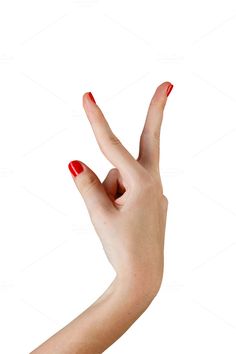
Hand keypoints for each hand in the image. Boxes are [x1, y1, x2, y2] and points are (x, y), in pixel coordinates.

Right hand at [68, 82, 172, 295]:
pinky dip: (118, 197)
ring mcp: (155, 192)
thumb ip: (87, 186)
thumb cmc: (123, 248)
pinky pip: (128, 189)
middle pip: (149, 140)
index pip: (112, 146)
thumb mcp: (99, 216)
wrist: (144, 277)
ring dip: (110, 191)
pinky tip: (123, 219)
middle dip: (156, 110)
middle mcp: (153, 182)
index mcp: (142, 183)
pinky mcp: (152, 201)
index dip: (97, 120)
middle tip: (168, 83)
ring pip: (122, 177)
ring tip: (112, 218)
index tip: (87, 97)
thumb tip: (76, 163)